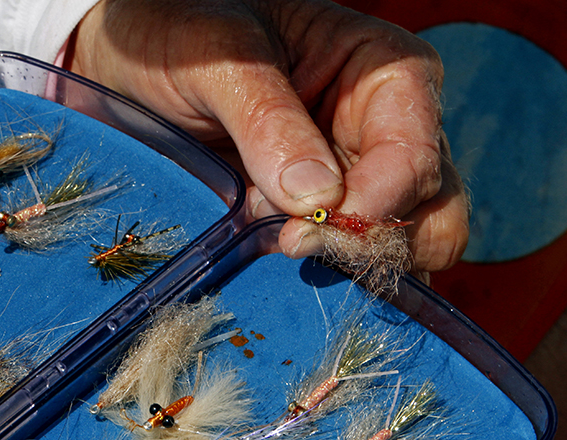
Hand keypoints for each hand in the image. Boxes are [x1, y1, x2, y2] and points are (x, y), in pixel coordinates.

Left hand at [71, 0, 468, 274]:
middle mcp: (390, 131)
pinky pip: (353, 269)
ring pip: (404, 252)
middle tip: (292, 248)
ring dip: (346, 269)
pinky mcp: (328, 223)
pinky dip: (320, 279)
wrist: (135, 62)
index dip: (373, 208)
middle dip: (372, 247)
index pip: (415, 157)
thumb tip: (317, 203)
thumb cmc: (182, 34)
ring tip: (269, 242)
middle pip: (432, 215)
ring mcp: (363, 183)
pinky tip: (263, 253)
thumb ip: (268, 120)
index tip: (302, 233)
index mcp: (387, 73)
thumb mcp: (217, 60)